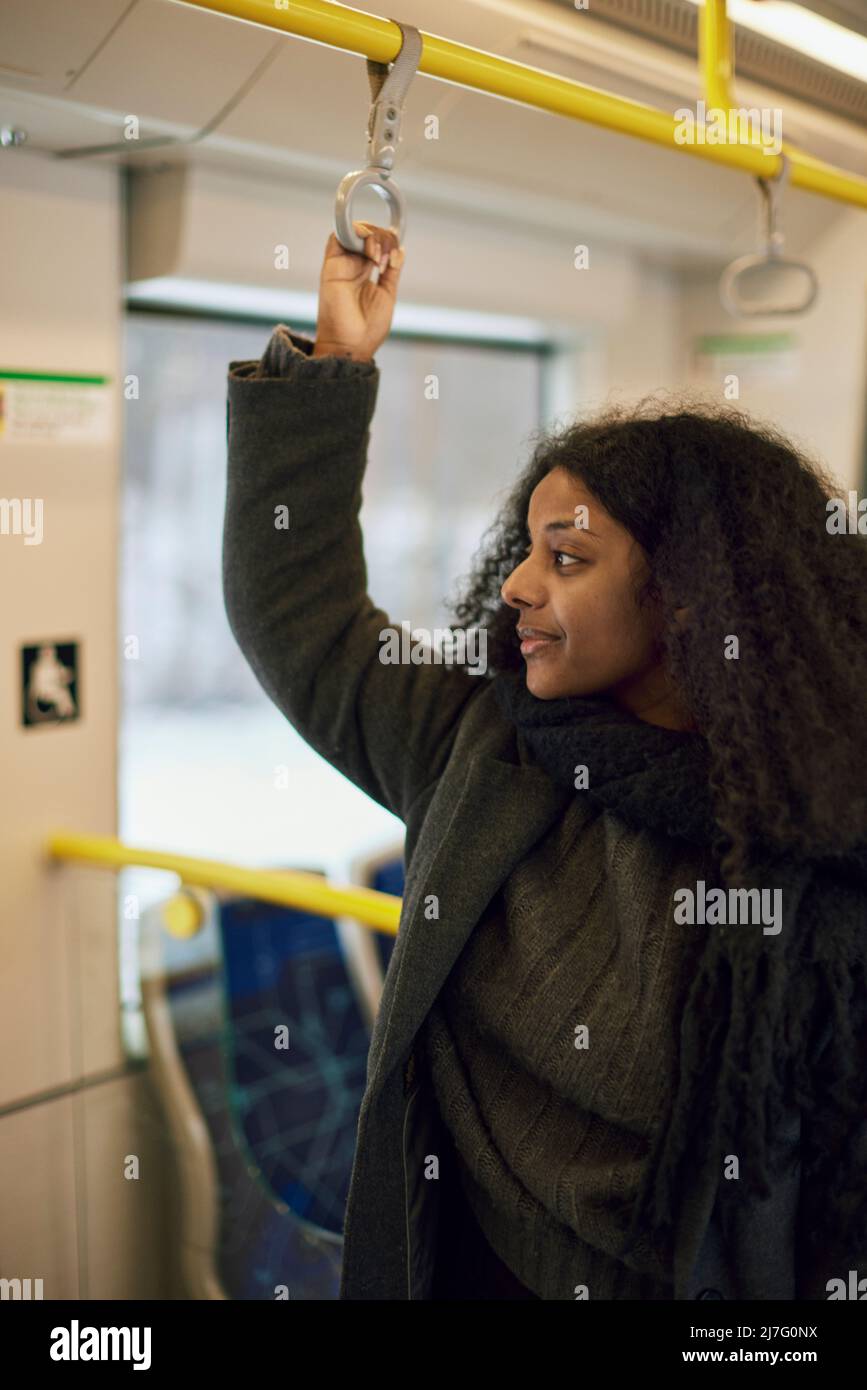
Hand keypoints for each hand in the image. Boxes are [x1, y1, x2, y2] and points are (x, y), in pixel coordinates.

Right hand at [313, 222, 404, 362]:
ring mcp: (342, 264)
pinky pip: (337, 236)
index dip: (388, 240)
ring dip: (372, 236)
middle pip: (367, 233)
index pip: (376, 242)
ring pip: (354, 230)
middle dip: (383, 239)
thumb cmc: (368, 329)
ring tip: (378, 260)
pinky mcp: (331, 266)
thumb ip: (392, 272)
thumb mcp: (387, 294)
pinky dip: (356, 234)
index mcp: (364, 272)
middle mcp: (352, 265)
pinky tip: (370, 253)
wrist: (351, 346)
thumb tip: (400, 250)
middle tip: (387, 262)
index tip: (395, 255)